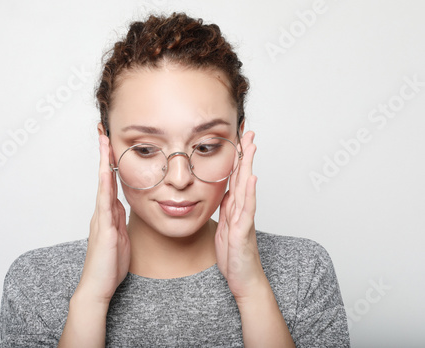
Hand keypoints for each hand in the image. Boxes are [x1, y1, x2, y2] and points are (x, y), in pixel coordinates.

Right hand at [75, 134, 130, 303]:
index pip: (110, 182)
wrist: (98, 286)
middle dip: (104, 154)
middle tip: (103, 131)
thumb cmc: (109, 265)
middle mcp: (102, 212)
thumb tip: (122, 206)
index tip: (112, 144)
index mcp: (108, 214)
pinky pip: (104, 202)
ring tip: (104, 141)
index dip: (111, 163)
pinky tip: (106, 171)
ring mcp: (100, 219)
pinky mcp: (103, 229)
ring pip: (103, 184)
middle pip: (104, 177)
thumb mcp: (120, 237)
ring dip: (104, 162)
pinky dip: (105, 185)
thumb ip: (119, 220)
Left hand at [215, 131, 263, 299]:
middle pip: (244, 177)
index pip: (236, 178)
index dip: (237, 158)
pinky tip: (252, 178)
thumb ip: (228, 210)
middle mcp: (242, 210)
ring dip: (248, 166)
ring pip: (247, 188)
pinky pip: (247, 210)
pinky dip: (250, 193)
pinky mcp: (243, 232)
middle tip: (248, 131)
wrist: (244, 281)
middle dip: (246, 154)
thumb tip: (226, 192)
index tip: (238, 139)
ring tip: (251, 146)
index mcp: (235, 209)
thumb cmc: (235, 256)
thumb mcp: (225, 228)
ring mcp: (244, 220)